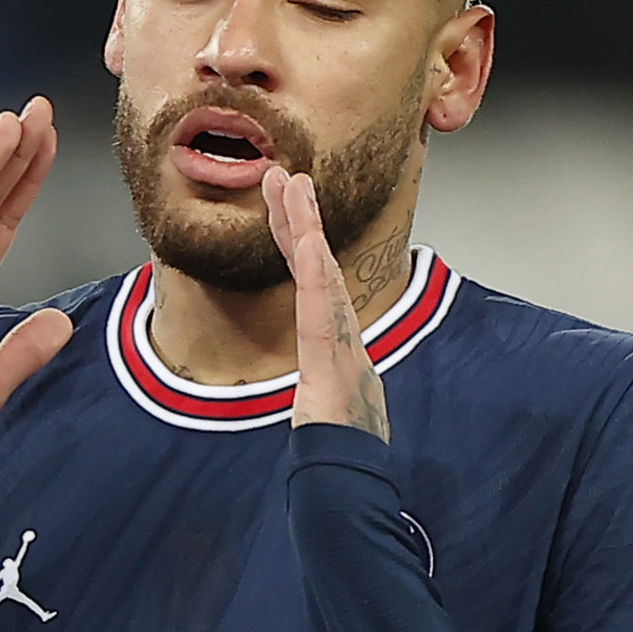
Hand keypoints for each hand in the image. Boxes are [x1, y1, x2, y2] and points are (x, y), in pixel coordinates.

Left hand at [261, 165, 388, 439]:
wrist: (351, 458)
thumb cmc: (343, 431)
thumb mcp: (321, 396)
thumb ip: (318, 380)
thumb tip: (310, 382)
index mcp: (325, 328)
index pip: (304, 271)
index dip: (293, 232)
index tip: (284, 194)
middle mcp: (332, 323)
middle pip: (309, 259)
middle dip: (294, 214)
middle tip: (281, 173)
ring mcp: (334, 333)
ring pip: (316, 268)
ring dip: (304, 225)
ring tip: (292, 186)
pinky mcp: (332, 349)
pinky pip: (320, 303)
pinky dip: (314, 269)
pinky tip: (305, 239)